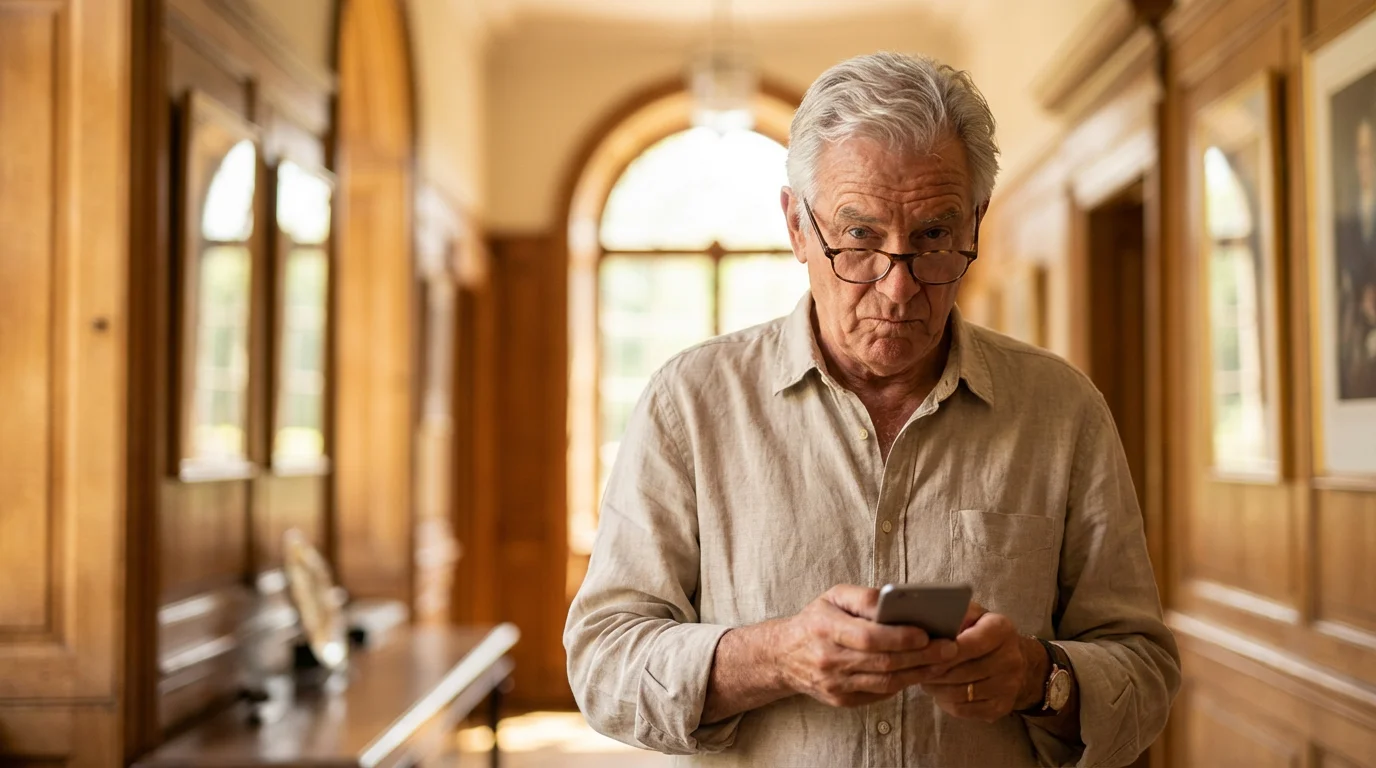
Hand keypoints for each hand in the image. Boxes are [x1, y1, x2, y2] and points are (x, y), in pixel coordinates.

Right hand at [774, 584, 959, 707]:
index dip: (899, 637)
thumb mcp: (833, 597)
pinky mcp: (841, 700)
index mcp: (825, 629)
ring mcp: (834, 684)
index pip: (868, 637)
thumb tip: (894, 602)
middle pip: (883, 662)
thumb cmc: (816, 620)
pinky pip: (879, 694)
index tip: (926, 633)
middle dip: (920, 656)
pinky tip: (921, 672)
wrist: (784, 656)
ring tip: (943, 661)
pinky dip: (903, 683)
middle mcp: (828, 660)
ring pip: (885, 683)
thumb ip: (862, 597)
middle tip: (949, 648)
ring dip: (918, 672)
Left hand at [918, 602, 1047, 722]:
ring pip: (961, 693)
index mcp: (1002, 630)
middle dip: (934, 671)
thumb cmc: (982, 632)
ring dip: (936, 688)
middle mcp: (1011, 659)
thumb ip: (954, 614)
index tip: (923, 651)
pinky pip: (964, 710)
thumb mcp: (972, 614)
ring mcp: (1008, 686)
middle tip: (915, 668)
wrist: (1014, 660)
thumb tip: (928, 620)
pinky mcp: (1001, 707)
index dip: (944, 650)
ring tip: (924, 679)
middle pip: (963, 671)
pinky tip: (938, 692)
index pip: (971, 643)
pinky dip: (946, 702)